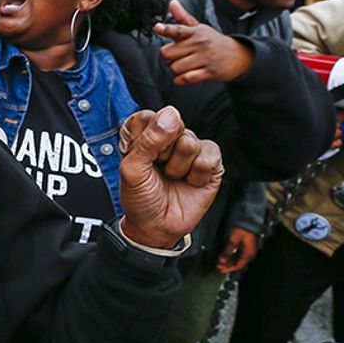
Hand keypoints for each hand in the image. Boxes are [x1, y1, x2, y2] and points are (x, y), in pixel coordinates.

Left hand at [118, 106, 223, 248]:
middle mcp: (169, 138)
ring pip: (190, 142)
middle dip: (163, 153)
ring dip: (179, 167)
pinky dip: (197, 173)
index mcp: (144, 134)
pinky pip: (210, 155)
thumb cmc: (141, 199)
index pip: (149, 116)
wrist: (157, 227)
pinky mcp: (210, 162)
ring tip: (173, 177)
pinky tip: (190, 181)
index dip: (147, 137)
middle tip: (158, 169)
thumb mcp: (132, 170)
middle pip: (173, 126)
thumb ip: (148, 140)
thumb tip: (170, 114)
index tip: (142, 156)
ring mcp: (190, 148)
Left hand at [154, 0, 253, 84]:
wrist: (238, 56)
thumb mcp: (199, 28)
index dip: (166, 29)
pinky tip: (185, 76)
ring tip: (183, 66)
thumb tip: (172, 2)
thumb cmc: (212, 41)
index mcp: (194, 32)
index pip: (178, 29)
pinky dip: (181, 80)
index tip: (158, 27)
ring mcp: (205, 58)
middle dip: (167, 58)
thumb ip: (182, 17)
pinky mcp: (209, 72)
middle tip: (174, 57)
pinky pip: (186, 78)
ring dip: (175, 70)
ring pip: (175, 68)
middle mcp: (199, 43)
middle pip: (167, 53)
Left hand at [216, 227, 257, 272]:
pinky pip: (238, 256)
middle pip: (238, 264)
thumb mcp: (234, 239)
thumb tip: (222, 260)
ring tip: (220, 264)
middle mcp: (249, 254)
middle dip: (228, 266)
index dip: (229, 268)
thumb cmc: (243, 229)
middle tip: (219, 267)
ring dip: (229, 262)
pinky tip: (225, 258)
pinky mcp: (245, 248)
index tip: (221, 269)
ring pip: (238, 260)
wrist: (248, 221)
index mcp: (248, 253)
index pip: (239, 265)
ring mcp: (247, 251)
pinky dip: (231, 258)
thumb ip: (228, 250)